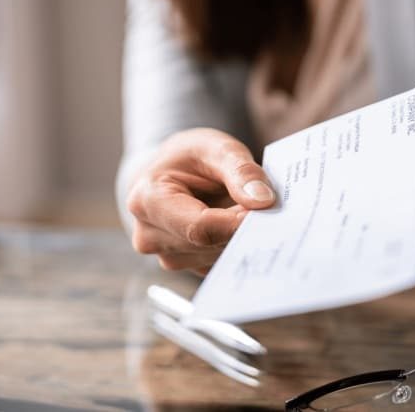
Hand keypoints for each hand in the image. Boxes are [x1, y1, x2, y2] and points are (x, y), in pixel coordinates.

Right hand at [126, 128, 275, 273]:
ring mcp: (166, 256)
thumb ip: (241, 171)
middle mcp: (150, 235)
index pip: (200, 227)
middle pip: (210, 245)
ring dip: (239, 236)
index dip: (237, 222)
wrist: (172, 172)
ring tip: (242, 208)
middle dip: (241, 226)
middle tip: (263, 204)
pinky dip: (235, 244)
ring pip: (218, 256)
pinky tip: (236, 224)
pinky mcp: (185, 266)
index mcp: (147, 200)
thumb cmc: (190, 157)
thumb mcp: (217, 148)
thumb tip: (263, 201)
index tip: (267, 209)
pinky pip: (220, 263)